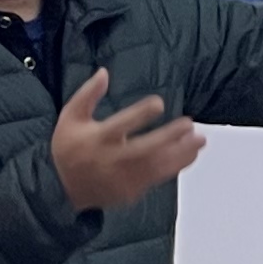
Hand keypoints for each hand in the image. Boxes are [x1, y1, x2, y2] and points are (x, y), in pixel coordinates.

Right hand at [48, 70, 203, 213]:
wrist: (62, 189)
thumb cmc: (68, 147)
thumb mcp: (70, 117)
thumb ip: (87, 94)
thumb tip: (104, 72)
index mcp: (97, 139)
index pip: (121, 125)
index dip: (141, 114)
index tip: (159, 103)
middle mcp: (112, 160)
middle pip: (145, 149)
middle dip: (169, 137)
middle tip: (189, 123)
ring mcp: (123, 178)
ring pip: (156, 167)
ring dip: (181, 153)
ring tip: (200, 140)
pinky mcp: (131, 191)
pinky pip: (157, 178)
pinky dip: (176, 166)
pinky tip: (190, 154)